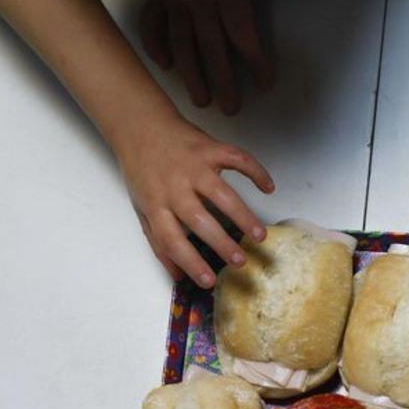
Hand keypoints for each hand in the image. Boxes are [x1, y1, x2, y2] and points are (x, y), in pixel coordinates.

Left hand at [117, 110, 273, 285]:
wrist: (140, 126)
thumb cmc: (143, 172)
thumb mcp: (142, 209)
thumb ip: (159, 241)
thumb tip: (178, 276)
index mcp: (156, 205)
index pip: (172, 240)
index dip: (190, 262)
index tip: (209, 281)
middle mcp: (175, 187)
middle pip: (200, 220)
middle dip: (221, 243)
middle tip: (240, 262)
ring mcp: (193, 166)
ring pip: (222, 193)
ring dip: (243, 215)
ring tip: (259, 236)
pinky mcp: (209, 148)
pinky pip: (237, 159)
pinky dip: (256, 171)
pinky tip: (268, 188)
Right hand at [140, 0, 306, 114]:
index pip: (245, 38)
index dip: (256, 64)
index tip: (264, 86)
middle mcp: (200, 5)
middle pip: (214, 52)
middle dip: (223, 83)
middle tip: (231, 110)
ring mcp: (175, 2)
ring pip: (184, 47)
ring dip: (192, 76)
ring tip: (200, 101)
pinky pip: (154, 25)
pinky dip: (156, 45)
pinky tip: (164, 65)